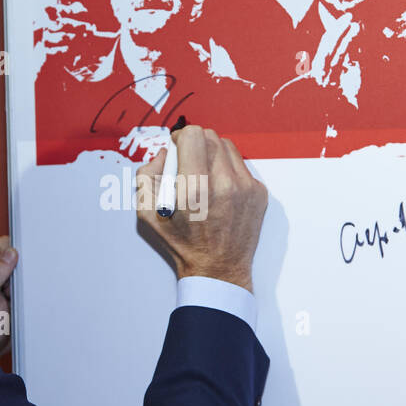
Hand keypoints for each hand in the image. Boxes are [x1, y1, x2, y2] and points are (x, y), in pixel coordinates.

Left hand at [0, 235, 17, 357]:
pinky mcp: (10, 286)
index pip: (2, 244)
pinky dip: (26, 289)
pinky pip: (26, 279)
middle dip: (20, 271)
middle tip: (11, 290)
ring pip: (22, 267)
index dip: (13, 256)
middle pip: (14, 253)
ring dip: (24, 282)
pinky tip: (18, 300)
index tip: (15, 274)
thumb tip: (10, 253)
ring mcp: (0, 276)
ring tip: (13, 297)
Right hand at [136, 126, 267, 291]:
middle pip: (210, 136)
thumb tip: (163, 154)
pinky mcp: (259, 192)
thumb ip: (146, 177)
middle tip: (187, 162)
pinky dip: (228, 169)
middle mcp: (224, 184)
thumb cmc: (182, 244)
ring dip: (212, 153)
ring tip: (204, 175)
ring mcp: (246, 187)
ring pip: (228, 146)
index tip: (176, 147)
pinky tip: (219, 190)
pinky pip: (241, 165)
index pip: (192, 135)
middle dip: (195, 143)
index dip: (180, 136)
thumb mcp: (147, 215)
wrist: (218, 270)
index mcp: (195, 189)